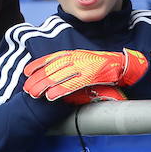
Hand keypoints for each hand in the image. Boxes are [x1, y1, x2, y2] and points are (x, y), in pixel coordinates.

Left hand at [21, 48, 148, 103]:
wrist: (124, 66)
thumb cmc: (105, 67)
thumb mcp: (86, 63)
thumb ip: (73, 69)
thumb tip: (59, 79)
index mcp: (75, 54)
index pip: (52, 58)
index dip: (38, 64)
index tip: (26, 71)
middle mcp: (77, 58)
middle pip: (52, 68)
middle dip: (38, 79)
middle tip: (27, 89)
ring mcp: (83, 66)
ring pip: (59, 76)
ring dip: (45, 86)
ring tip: (35, 94)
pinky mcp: (91, 75)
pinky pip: (73, 84)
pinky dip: (61, 90)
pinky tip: (51, 97)